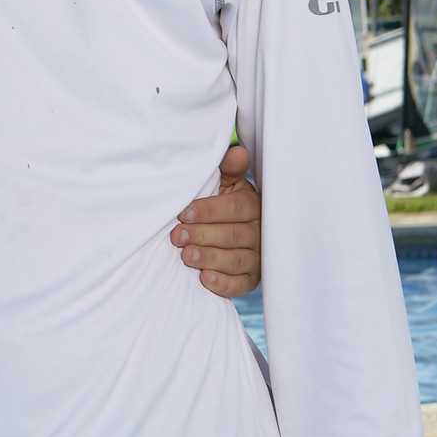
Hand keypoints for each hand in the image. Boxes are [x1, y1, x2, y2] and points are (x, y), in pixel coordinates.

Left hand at [171, 143, 261, 294]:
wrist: (222, 228)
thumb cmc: (218, 201)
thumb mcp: (223, 182)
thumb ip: (227, 169)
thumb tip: (238, 152)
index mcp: (253, 204)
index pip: (235, 208)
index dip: (209, 211)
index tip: (184, 213)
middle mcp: (259, 232)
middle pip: (233, 235)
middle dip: (203, 235)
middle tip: (177, 236)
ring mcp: (258, 257)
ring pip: (237, 259)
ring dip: (210, 258)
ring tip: (186, 257)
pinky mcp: (252, 279)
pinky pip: (241, 284)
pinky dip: (224, 283)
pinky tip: (204, 279)